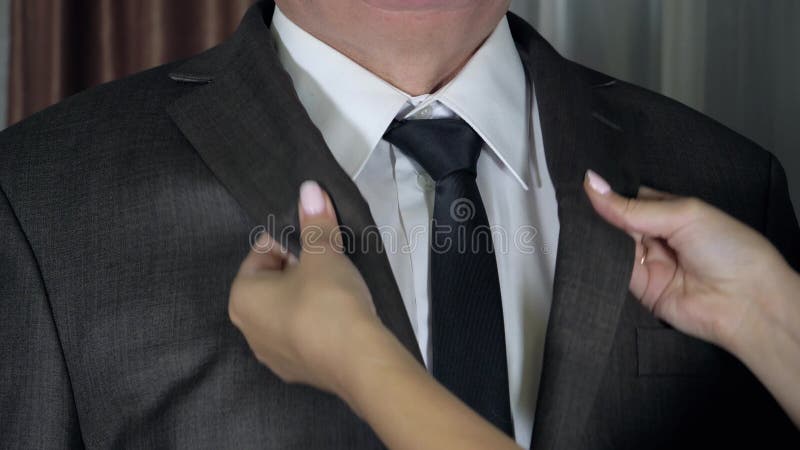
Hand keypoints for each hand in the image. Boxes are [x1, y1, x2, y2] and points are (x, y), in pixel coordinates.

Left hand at [228, 181, 380, 397]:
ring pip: (287, 311)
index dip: (289, 239)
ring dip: (307, 295)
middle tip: (328, 258)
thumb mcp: (323, 254)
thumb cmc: (329, 301)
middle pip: (272, 283)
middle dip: (298, 267)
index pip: (260, 254)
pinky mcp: (299, 371)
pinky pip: (303, 334)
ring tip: (336, 285)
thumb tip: (309, 188)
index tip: (314, 236)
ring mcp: (273, 355)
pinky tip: (339, 315)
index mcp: (242, 298)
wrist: (358, 360)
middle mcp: (248, 329)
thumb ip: (314, 222)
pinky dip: (317, 321)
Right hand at [583, 170, 793, 351]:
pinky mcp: (640, 288)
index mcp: (672, 212)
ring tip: (580, 221)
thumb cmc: (729, 249)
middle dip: (601, 213)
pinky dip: (603, 259)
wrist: (747, 301)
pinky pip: (614, 270)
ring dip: (599, 235)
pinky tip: (592, 246)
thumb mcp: (682, 214)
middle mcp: (658, 236)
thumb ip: (633, 207)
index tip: (585, 182)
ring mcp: (648, 262)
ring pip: (612, 244)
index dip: (611, 192)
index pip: (632, 198)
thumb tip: (592, 184)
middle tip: (577, 202)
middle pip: (618, 221)